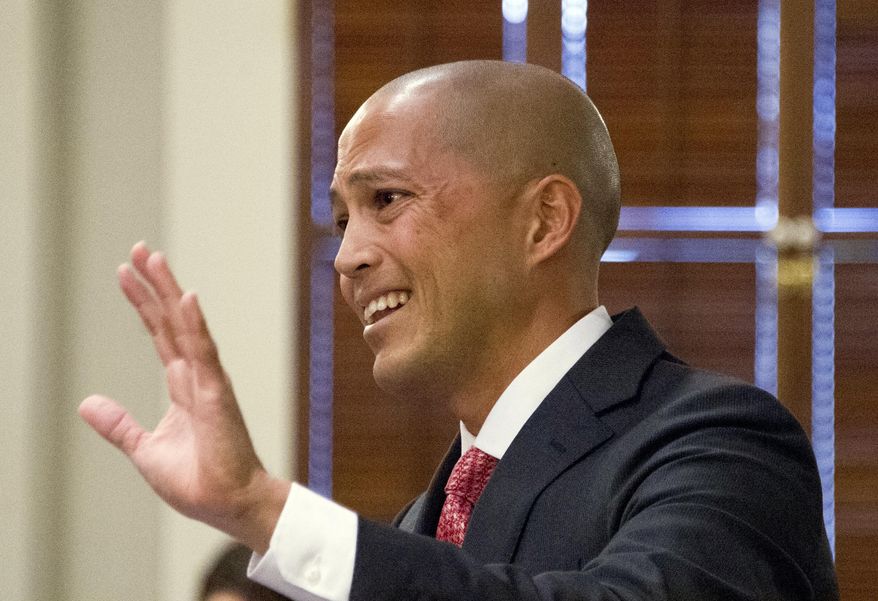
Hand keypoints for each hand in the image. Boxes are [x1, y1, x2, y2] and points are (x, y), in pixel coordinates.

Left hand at [79, 242, 288, 553]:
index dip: (143, 304)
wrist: (226, 503)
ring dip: (169, 291)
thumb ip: (119, 424)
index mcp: (182, 387)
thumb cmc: (197, 478)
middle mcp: (196, 376)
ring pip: (185, 326)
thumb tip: (88, 402)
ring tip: (153, 259)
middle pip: (170, 321)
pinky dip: (195, 324)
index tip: (127, 273)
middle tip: (140, 250)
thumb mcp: (144, 449)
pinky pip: (203, 353)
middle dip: (154, 285)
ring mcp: (207, 382)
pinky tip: (186, 297)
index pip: (159, 335)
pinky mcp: (215, 394)